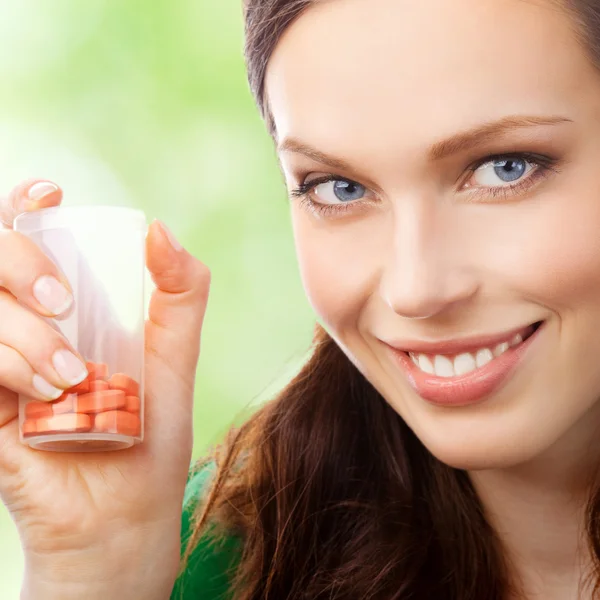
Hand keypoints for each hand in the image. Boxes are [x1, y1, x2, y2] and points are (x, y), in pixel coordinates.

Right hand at [0, 180, 210, 598]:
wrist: (125, 511)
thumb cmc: (151, 432)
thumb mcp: (175, 356)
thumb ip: (180, 293)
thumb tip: (160, 229)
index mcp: (66, 309)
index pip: (23, 236)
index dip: (22, 204)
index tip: (51, 194)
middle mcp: (23, 327)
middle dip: (19, 261)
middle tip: (63, 299)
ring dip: (24, 333)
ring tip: (73, 376)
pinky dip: (6, 364)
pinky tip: (46, 396)